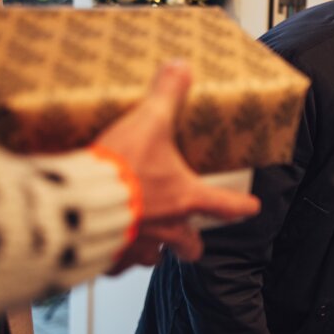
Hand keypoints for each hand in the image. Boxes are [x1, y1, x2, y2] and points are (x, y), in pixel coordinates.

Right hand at [95, 61, 260, 271]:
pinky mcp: (108, 256)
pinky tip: (103, 249)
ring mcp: (138, 245)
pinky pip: (113, 266)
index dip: (241, 207)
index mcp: (185, 198)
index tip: (251, 209)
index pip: (224, 205)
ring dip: (151, 253)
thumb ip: (166, 95)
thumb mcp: (149, 123)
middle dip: (190, 246)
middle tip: (188, 242)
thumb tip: (180, 68)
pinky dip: (111, 259)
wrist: (82, 201)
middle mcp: (168, 228)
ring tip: (143, 243)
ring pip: (153, 260)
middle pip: (189, 247)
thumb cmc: (121, 168)